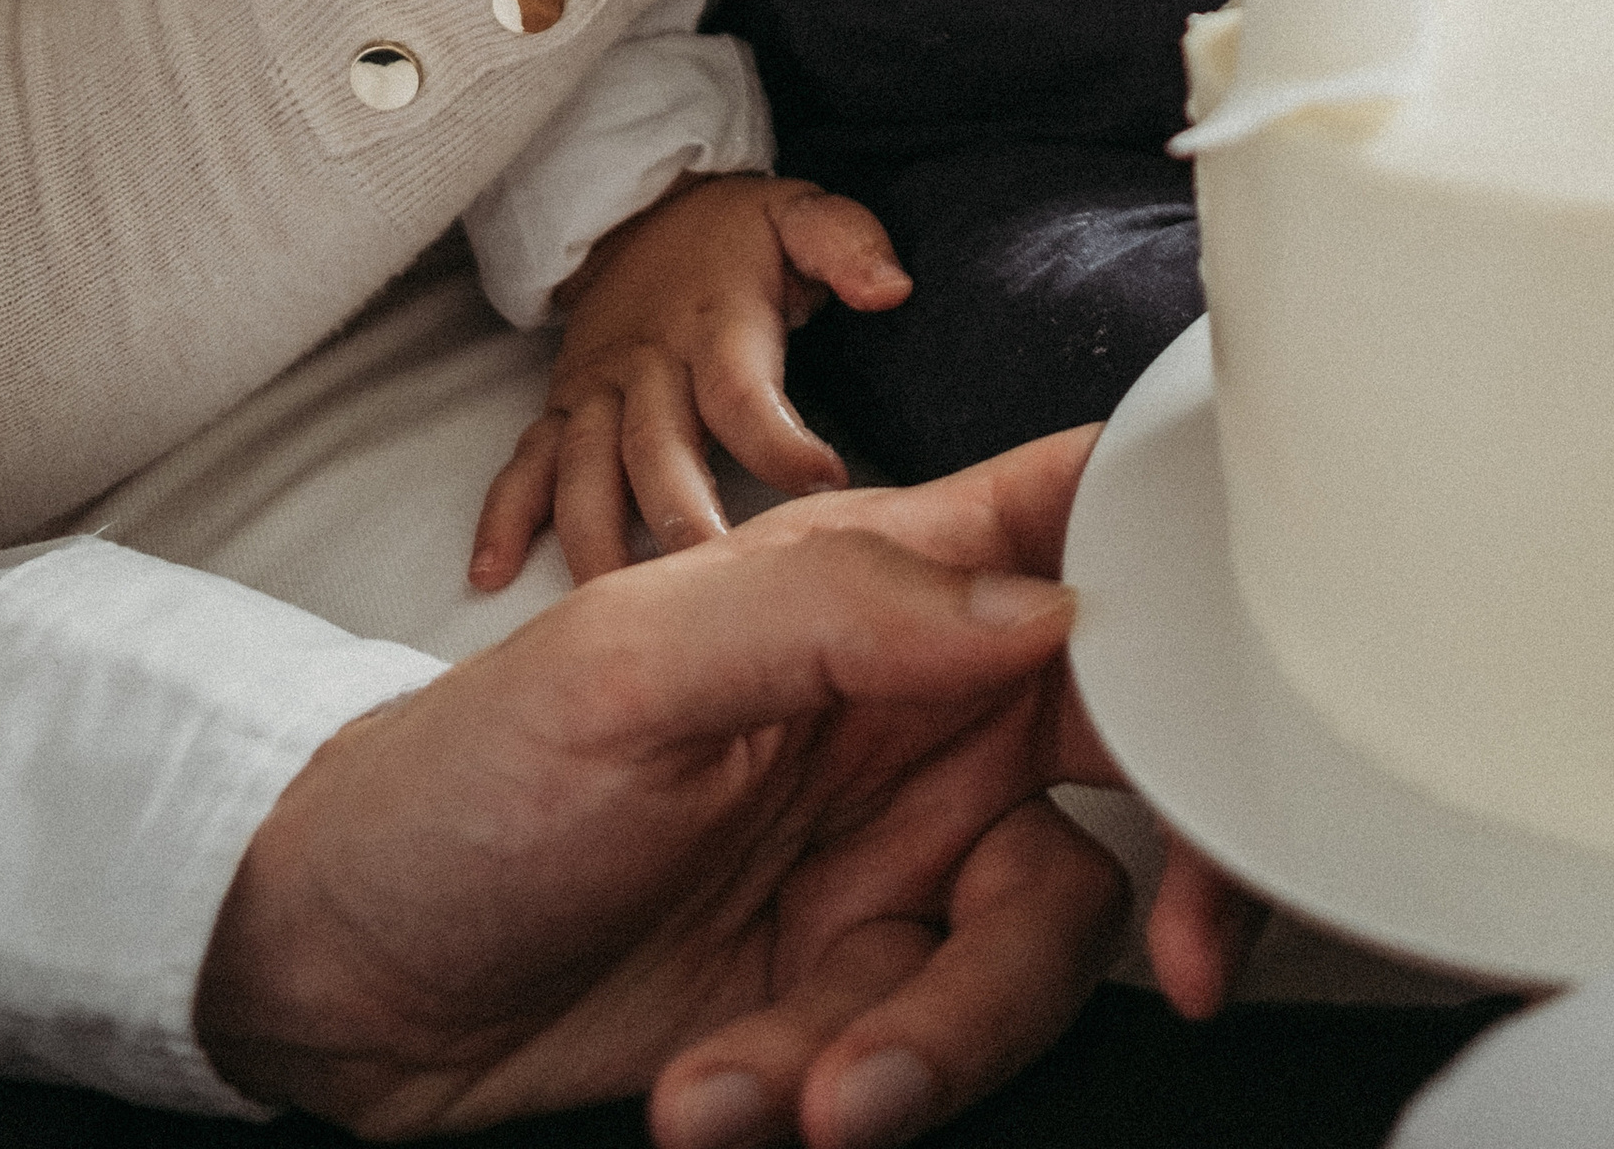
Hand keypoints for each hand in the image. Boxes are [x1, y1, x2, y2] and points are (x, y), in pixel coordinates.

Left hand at [200, 430, 1136, 1144]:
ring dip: (937, 1034)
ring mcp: (894, 862)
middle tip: (1176, 962)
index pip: (1089, 522)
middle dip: (1181, 867)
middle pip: (1135, 763)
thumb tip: (1046, 605)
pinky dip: (830, 1090)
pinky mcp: (849, 1001)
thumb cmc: (462, 772)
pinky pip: (918, 1051)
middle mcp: (920, 715)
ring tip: (804, 1086)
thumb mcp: (632, 665)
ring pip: (1037, 942)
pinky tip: (713, 1094)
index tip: (1274, 668)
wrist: (338, 975)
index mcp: (886, 581)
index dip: (1210, 569)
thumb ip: (842, 615)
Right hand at [472, 174, 911, 588]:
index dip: (781, 442)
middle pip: (657, 449)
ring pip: (586, 472)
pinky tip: (491, 575)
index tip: (828, 485)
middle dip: (679, 521)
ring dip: (596, 541)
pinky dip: (504, 517)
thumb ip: (847, 244)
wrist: (643, 211)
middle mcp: (647, 364)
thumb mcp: (800, 215)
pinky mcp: (562, 410)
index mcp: (714, 324)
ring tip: (614, 608)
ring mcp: (596, 392)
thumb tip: (893, 286)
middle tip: (713, 587)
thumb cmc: (738, 235)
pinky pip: (524, 465)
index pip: (743, 392)